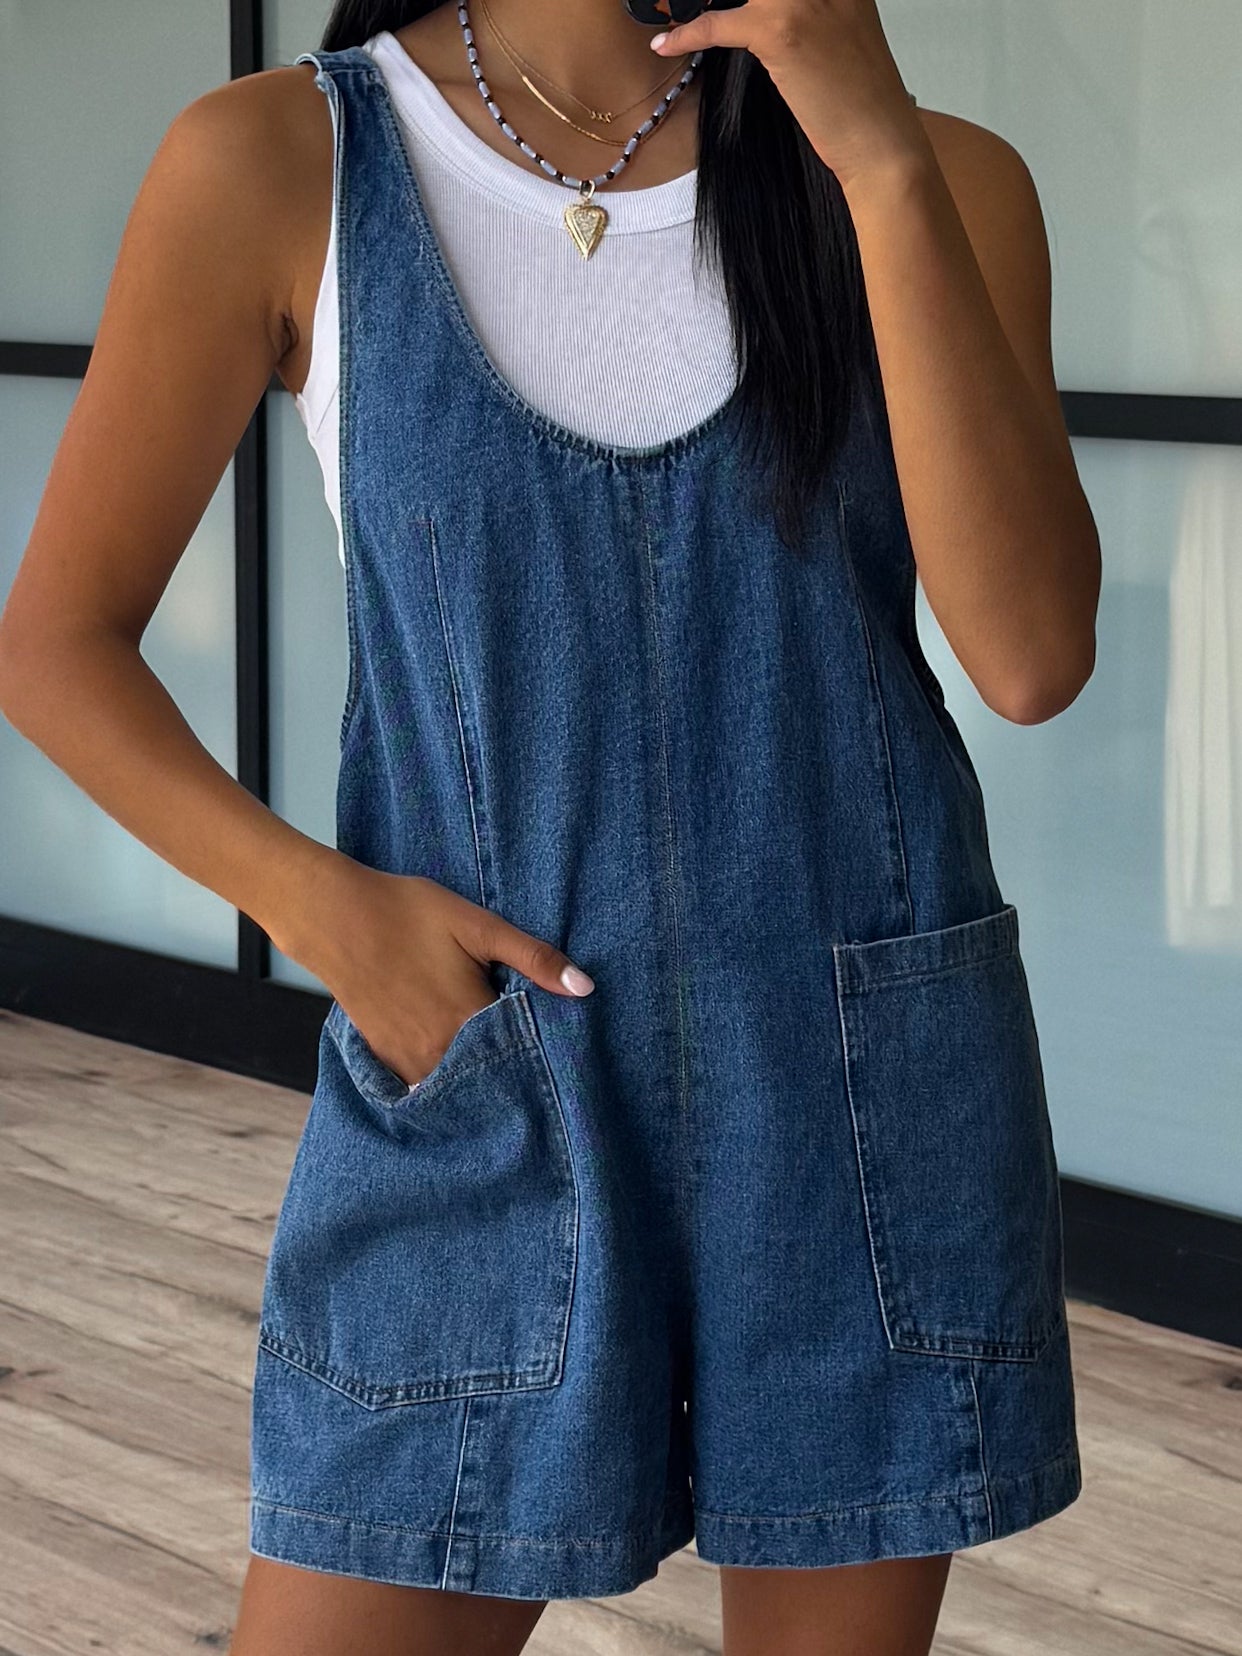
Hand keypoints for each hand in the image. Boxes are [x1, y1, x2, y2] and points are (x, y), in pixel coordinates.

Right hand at [297, 857, 594, 1089]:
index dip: (545, 1048)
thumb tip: (586, 989)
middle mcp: (441, 1051)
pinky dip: (443, 1077)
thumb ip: (533, 959)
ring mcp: (410, 1060)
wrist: (333, 916)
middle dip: (514, 1069)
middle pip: (493, 1076)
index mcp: (471, 1020)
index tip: (564, 1048)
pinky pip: (425, 1083)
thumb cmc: (407, 912)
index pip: (525, 1052)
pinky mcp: (387, 1058)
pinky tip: (453, 1055)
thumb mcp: (478, 925)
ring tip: (495, 1057)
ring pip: (458, 1085)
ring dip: (478, 1076)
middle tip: (532, 1056)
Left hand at [650, 0, 932, 192]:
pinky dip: (687, 32)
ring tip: (669, 6)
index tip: (721, 2)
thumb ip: (810, 12)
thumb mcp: (842, 36)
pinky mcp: (781, 32)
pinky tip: (666, 42)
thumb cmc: (861, 102)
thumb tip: (760, 11)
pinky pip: (719, 22)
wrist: (881, 144)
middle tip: (680, 1)